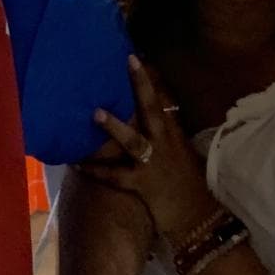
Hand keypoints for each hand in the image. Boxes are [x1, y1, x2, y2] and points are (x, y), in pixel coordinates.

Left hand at [83, 55, 216, 240]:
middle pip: (152, 108)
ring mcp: (152, 163)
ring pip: (133, 140)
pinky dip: (94, 170)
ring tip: (95, 112)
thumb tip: (154, 113)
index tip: (137, 57)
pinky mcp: (140, 184)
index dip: (152, 79)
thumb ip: (168, 134)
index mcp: (174, 134)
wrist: (199, 217)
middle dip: (141, 85)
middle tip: (129, 62)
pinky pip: (114, 176)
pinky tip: (76, 164)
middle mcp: (164, 143)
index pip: (164, 100)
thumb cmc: (190, 184)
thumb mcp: (184, 153)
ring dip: (114, 127)